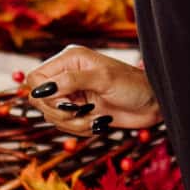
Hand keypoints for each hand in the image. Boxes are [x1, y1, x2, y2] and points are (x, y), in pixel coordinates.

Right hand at [23, 46, 161, 135]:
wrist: (153, 104)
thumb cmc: (133, 85)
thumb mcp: (103, 79)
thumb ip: (72, 81)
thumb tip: (43, 88)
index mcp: (69, 60)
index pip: (36, 78)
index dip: (45, 94)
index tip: (68, 102)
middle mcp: (66, 76)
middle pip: (39, 100)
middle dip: (59, 112)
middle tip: (81, 112)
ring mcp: (72, 94)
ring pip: (51, 115)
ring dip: (72, 123)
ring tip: (95, 119)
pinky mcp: (79, 111)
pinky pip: (64, 125)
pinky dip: (79, 129)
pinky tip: (98, 123)